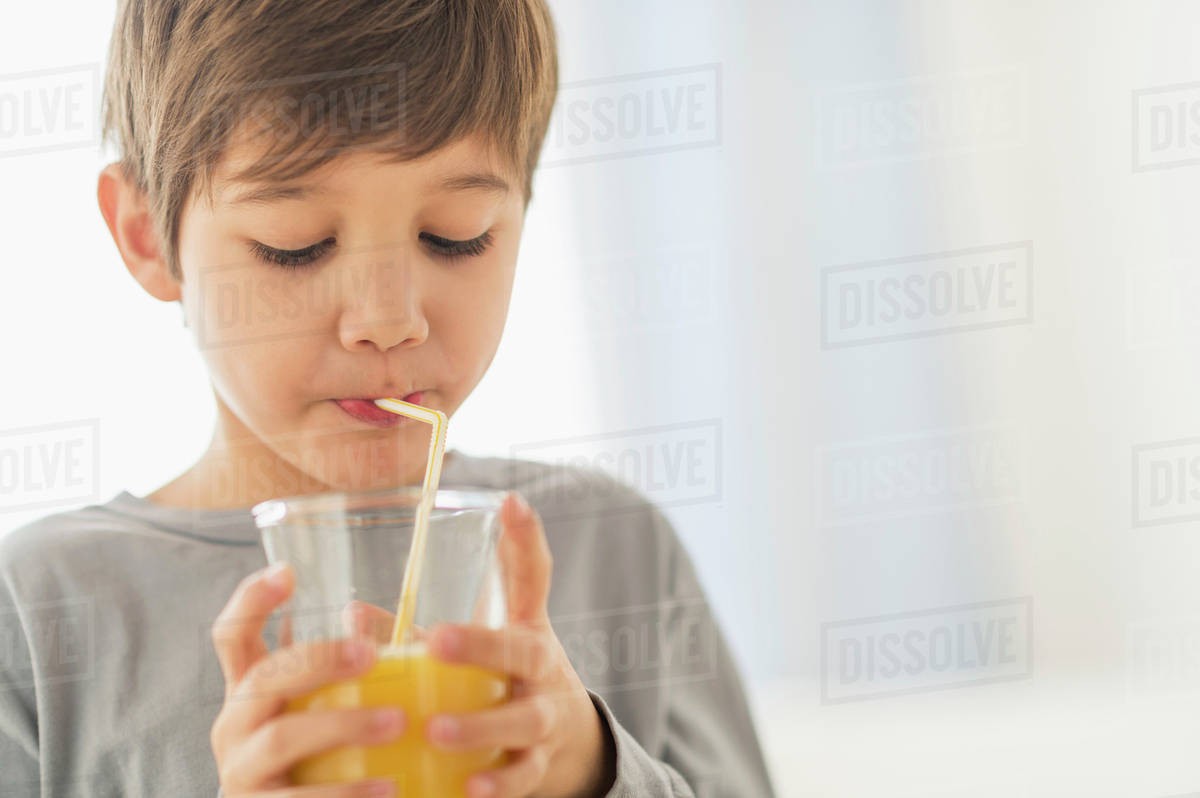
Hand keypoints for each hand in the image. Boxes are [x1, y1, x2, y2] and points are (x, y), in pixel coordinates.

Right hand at [208, 563, 406, 796]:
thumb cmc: (328, 760)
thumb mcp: (334, 707)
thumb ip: (352, 665)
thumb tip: (363, 614)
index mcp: (249, 694)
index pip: (232, 637)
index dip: (251, 601)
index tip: (287, 572)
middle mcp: (234, 728)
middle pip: (264, 678)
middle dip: (318, 660)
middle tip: (371, 655)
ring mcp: (240, 774)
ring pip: (283, 737)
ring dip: (344, 724)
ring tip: (398, 722)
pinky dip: (347, 794)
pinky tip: (389, 788)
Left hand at [356, 492, 615, 797]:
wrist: (566, 744)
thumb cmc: (505, 681)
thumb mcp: (479, 646)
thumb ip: (420, 628)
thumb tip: (349, 612)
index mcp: (525, 629)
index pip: (531, 577)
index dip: (525, 539)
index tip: (510, 502)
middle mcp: (540, 670)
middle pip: (522, 653)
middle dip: (481, 646)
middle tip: (436, 640)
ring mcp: (543, 720)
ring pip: (521, 721)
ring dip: (480, 726)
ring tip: (435, 731)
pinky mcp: (539, 769)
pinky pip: (521, 780)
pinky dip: (498, 787)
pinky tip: (470, 792)